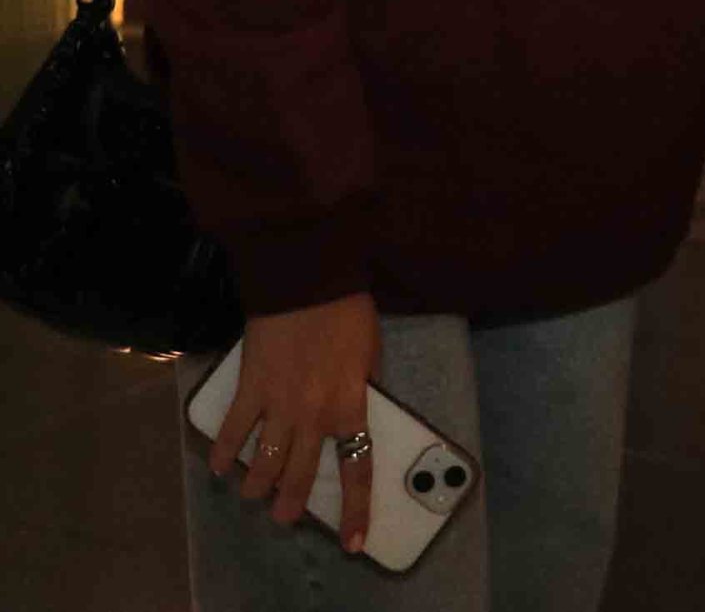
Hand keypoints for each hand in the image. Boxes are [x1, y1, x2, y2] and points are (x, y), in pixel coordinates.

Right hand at [211, 291, 380, 552]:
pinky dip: (224, 454)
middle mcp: (313, 415)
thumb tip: (360, 411)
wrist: (307, 278)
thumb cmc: (346, 310)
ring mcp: (278, 404)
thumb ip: (364, 386)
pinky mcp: (249, 388)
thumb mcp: (371, 351)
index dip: (356, 509)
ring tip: (254, 494)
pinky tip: (219, 467)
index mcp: (350, 406)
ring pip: (264, 463)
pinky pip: (233, 432)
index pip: (356, 468)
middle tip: (284, 516)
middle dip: (290, 504)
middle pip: (300, 476)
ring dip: (257, 485)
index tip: (353, 541)